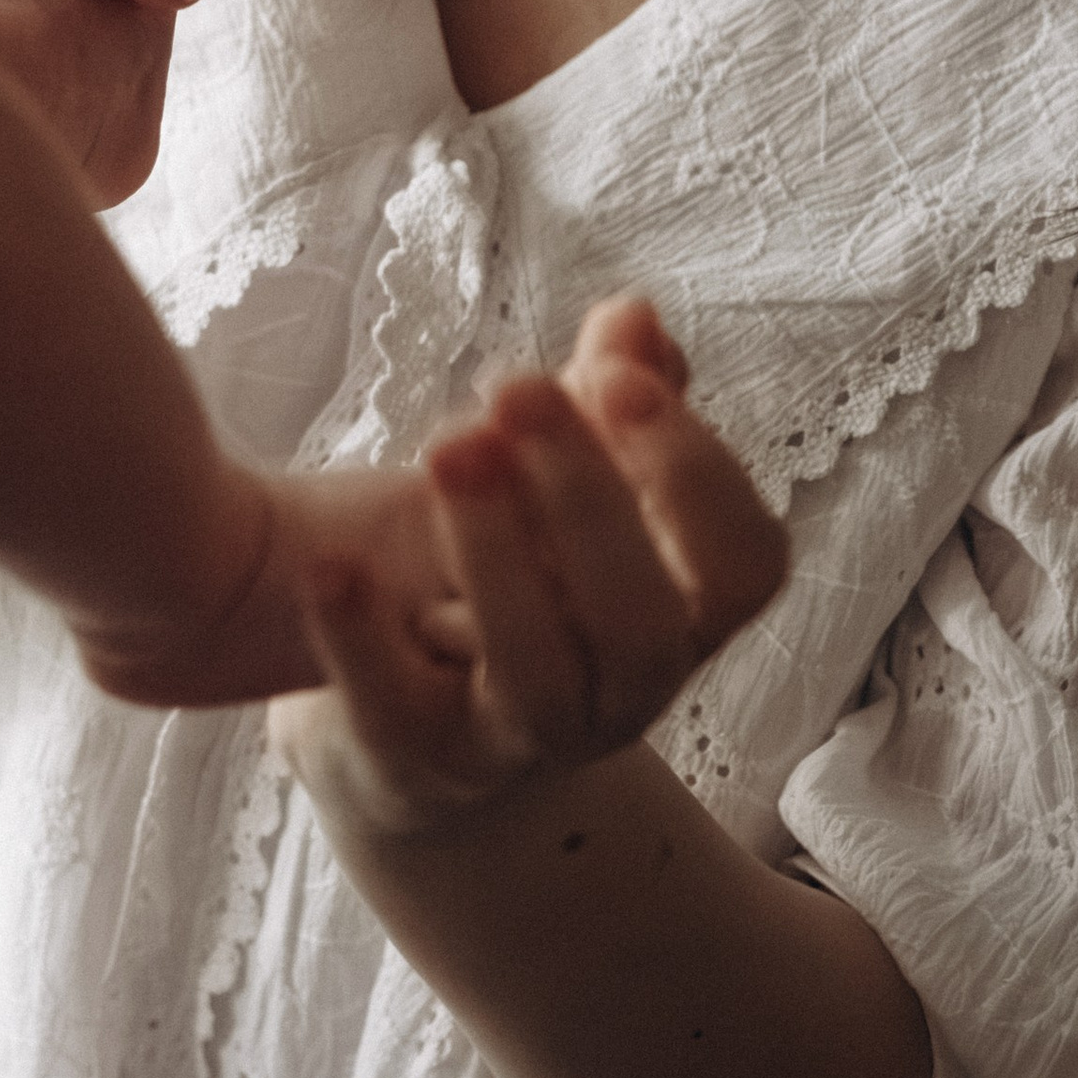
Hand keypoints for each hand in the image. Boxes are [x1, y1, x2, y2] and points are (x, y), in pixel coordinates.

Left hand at [273, 302, 787, 838]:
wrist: (399, 712)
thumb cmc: (513, 572)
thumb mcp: (566, 481)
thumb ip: (608, 397)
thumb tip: (633, 315)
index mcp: (679, 615)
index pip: (743, 566)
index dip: (696, 476)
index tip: (615, 375)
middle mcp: (622, 694)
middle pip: (642, 622)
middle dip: (586, 496)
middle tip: (510, 383)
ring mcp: (522, 742)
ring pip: (540, 677)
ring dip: (496, 556)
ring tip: (446, 446)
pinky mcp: (418, 762)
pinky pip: (400, 715)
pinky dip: (364, 640)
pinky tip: (334, 563)